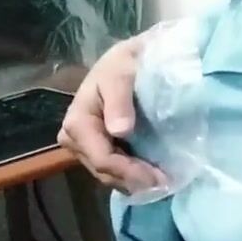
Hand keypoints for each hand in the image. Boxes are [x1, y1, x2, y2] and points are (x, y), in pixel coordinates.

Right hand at [56, 36, 165, 192]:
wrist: (129, 58)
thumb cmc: (125, 63)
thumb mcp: (121, 73)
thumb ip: (119, 101)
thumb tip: (119, 131)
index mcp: (78, 121)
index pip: (101, 158)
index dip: (129, 172)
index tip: (158, 177)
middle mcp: (75, 138)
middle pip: (104, 171)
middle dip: (134, 180)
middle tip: (167, 183)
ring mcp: (86, 146)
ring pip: (108, 174)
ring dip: (134, 181)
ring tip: (163, 182)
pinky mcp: (99, 147)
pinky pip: (113, 169)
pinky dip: (132, 175)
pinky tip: (153, 175)